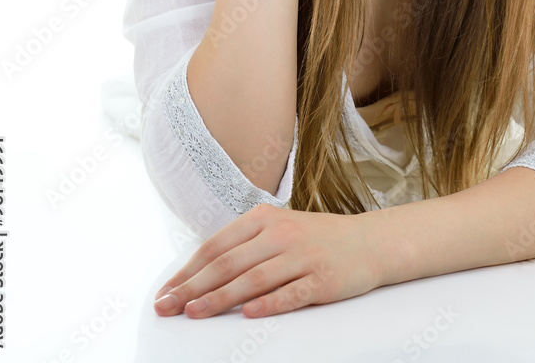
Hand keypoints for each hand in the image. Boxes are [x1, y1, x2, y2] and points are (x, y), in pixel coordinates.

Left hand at [152, 203, 385, 318]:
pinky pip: (290, 293)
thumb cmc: (317, 240)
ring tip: (194, 314)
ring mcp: (302, 256)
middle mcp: (281, 233)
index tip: (165, 292)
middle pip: (228, 263)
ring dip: (220, 298)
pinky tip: (248, 315)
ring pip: (253, 280)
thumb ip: (245, 246)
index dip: (187, 270)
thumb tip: (198, 275)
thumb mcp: (279, 230)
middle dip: (192, 287)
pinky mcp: (321, 279)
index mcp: (265, 218)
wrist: (369, 242)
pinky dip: (268, 304)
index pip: (217, 245)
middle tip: (166, 307)